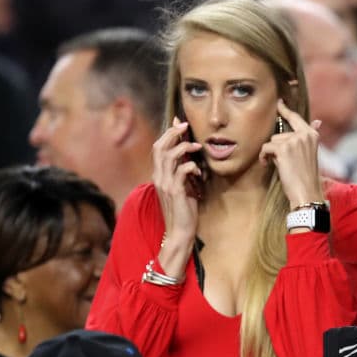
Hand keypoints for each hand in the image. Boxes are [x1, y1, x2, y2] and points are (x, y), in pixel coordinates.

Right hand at [152, 117, 202, 276]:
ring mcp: (165, 184)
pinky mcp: (175, 192)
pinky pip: (181, 171)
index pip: (158, 148)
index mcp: (159, 175)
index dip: (168, 134)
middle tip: (186, 126)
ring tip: (197, 147)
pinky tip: (199, 171)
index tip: (180, 124)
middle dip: (172, 133)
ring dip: (184, 147)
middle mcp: (158, 177)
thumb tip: (189, 157)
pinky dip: (191, 166)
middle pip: (159, 147)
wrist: (180, 232)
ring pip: (168, 156)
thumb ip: (182, 172)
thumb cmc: (184, 210)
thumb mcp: (183, 187)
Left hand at [259, 100, 325, 220]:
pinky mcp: (283, 148)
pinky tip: (268, 165)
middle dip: (277, 147)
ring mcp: (294, 140)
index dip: (286, 110)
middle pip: (279, 134)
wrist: (307, 192)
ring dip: (271, 153)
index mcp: (312, 135)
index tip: (279, 102)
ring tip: (280, 166)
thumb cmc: (306, 177)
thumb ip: (306, 138)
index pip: (296, 118)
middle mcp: (304, 134)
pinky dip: (264, 157)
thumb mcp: (309, 154)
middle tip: (284, 162)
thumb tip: (317, 121)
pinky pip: (266, 147)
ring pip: (272, 141)